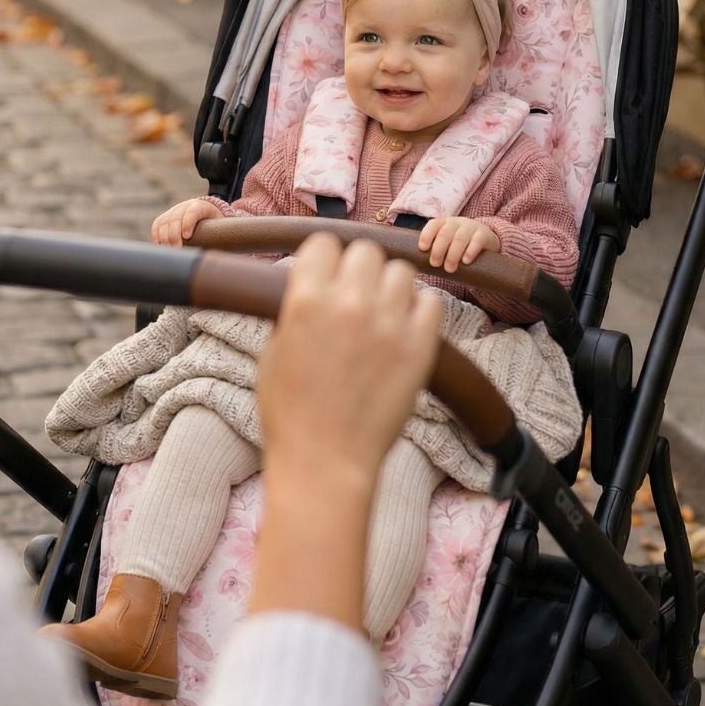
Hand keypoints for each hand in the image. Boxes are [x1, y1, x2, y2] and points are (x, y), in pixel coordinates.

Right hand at [150, 198, 222, 245]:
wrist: (206, 213)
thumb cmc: (215, 224)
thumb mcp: (220, 226)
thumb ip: (221, 233)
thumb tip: (227, 249)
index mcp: (201, 206)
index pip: (192, 211)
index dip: (188, 222)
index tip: (187, 236)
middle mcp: (185, 206)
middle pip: (175, 218)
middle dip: (174, 234)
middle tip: (177, 248)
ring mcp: (174, 210)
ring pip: (164, 221)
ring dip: (164, 237)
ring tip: (169, 250)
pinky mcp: (166, 217)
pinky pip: (157, 224)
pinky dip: (156, 235)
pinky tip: (160, 245)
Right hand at [257, 235, 443, 483]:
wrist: (324, 462)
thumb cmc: (290, 412)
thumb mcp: (273, 350)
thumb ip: (295, 309)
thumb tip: (312, 285)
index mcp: (305, 300)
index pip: (323, 243)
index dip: (323, 259)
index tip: (325, 274)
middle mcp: (348, 303)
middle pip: (365, 250)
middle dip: (357, 269)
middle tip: (353, 295)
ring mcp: (389, 324)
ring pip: (401, 270)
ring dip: (389, 286)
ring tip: (381, 312)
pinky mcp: (420, 346)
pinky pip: (431, 301)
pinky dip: (419, 309)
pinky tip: (404, 328)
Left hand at [418, 216, 500, 272]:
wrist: (485, 239)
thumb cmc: (459, 245)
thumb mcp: (447, 242)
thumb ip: (435, 249)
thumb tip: (417, 265)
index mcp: (444, 223)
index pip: (433, 225)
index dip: (426, 235)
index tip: (423, 249)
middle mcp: (456, 223)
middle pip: (445, 233)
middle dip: (438, 250)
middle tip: (435, 264)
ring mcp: (471, 227)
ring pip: (459, 238)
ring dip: (452, 255)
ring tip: (449, 269)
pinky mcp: (484, 235)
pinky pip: (477, 241)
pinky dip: (470, 251)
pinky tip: (465, 261)